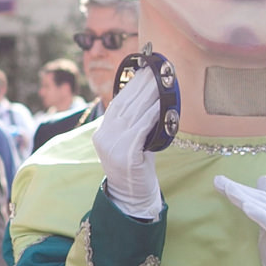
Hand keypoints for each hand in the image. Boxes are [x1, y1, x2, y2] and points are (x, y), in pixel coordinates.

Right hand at [94, 67, 162, 218]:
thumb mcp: (130, 144)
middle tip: (155, 69)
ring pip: (134, 113)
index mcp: (102, 133)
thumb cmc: (136, 169)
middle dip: (141, 86)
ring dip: (150, 95)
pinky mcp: (127, 153)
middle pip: (125, 105)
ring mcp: (113, 145)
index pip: (117, 104)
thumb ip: (132, 126)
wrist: (133, 196)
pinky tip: (163, 103)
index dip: (130, 86)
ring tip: (162, 81)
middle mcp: (104, 137)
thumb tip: (147, 102)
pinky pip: (142, 127)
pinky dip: (153, 114)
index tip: (143, 71)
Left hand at [214, 175, 265, 265]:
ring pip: (265, 209)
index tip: (220, 181)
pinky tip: (247, 207)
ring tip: (229, 190)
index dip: (241, 188)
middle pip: (261, 200)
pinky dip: (260, 215)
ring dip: (245, 198)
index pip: (261, 196)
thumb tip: (264, 178)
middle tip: (219, 181)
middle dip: (239, 190)